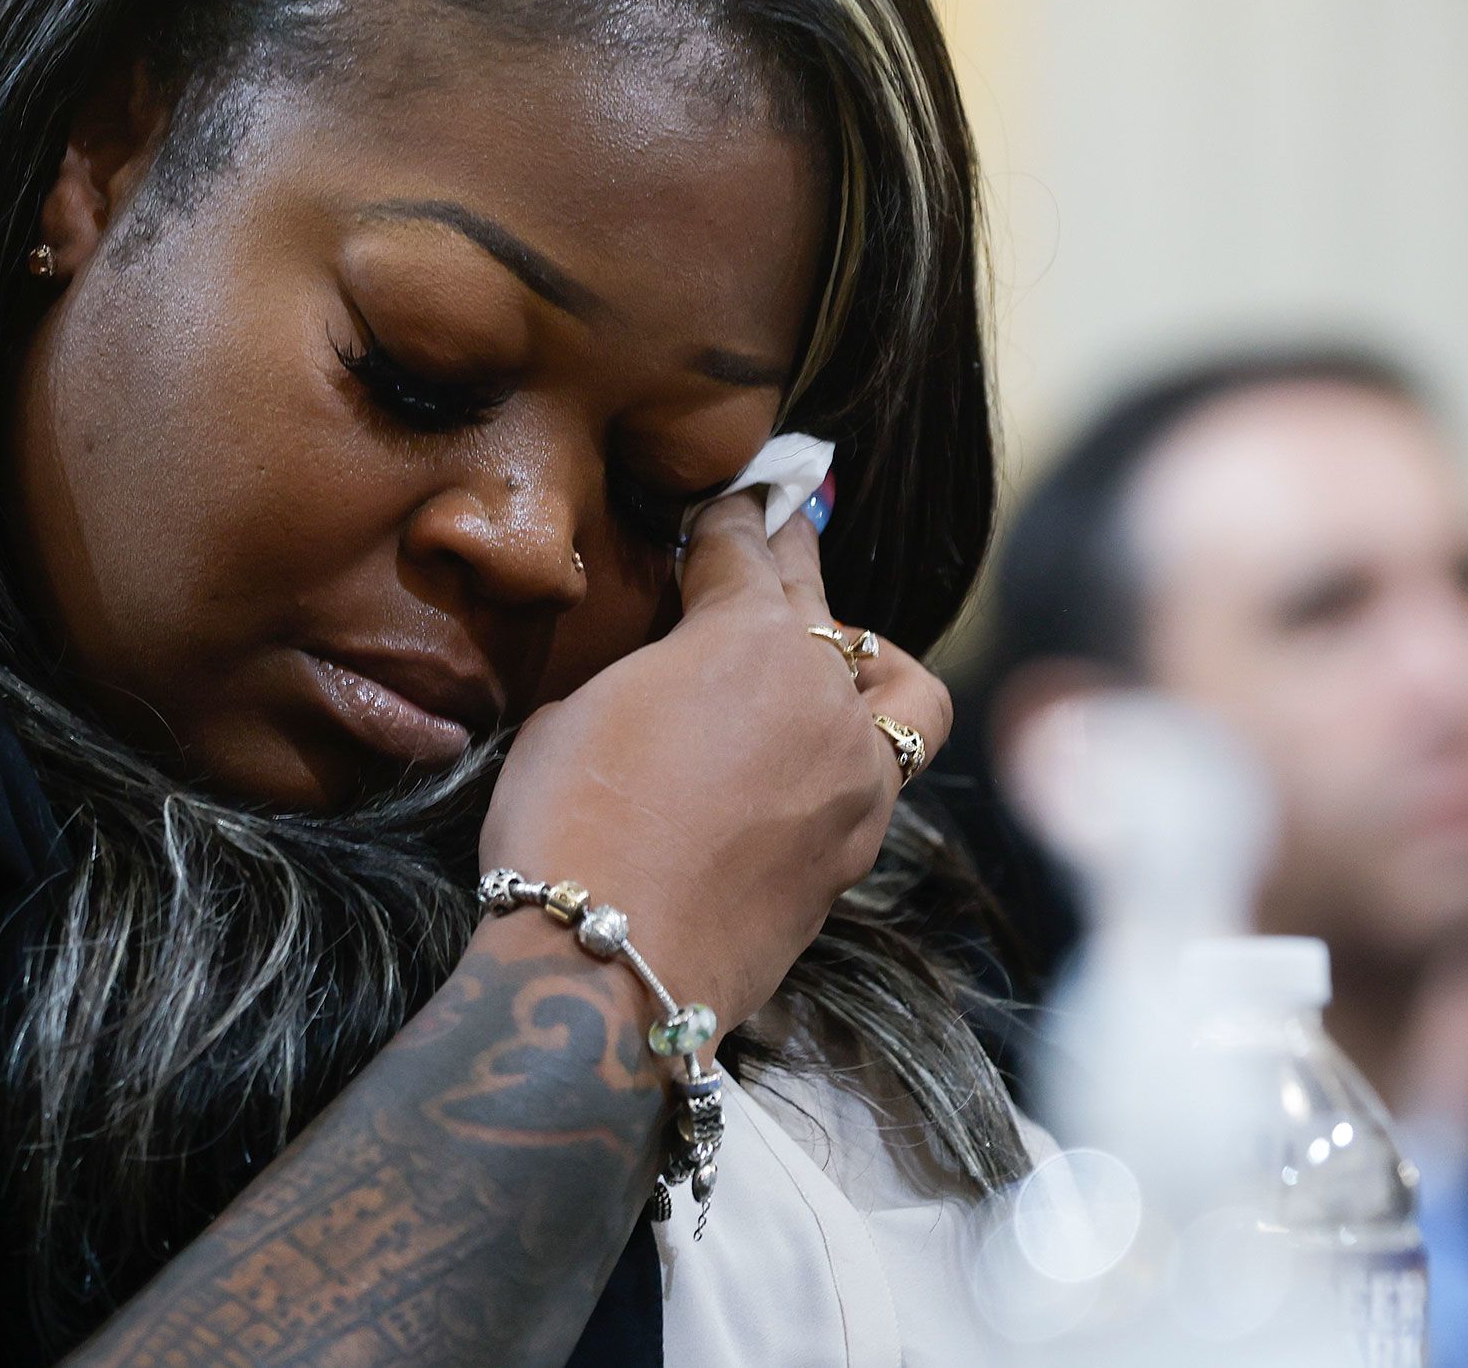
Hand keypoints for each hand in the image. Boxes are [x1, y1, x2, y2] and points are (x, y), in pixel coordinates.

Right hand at [478, 488, 951, 1030]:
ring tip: (837, 661)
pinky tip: (809, 763)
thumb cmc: (567, 825)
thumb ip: (644, 673)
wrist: (608, 967)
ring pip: (900, 689)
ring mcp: (855, 779)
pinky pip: (882, 773)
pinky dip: (853, 751)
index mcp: (748, 638)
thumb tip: (665, 677)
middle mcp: (824, 696)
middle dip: (794, 558)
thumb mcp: (575, 713)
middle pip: (820, 602)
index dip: (729, 518)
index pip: (744, 550)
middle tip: (782, 527)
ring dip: (866, 662)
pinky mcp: (857, 851)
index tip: (730, 500)